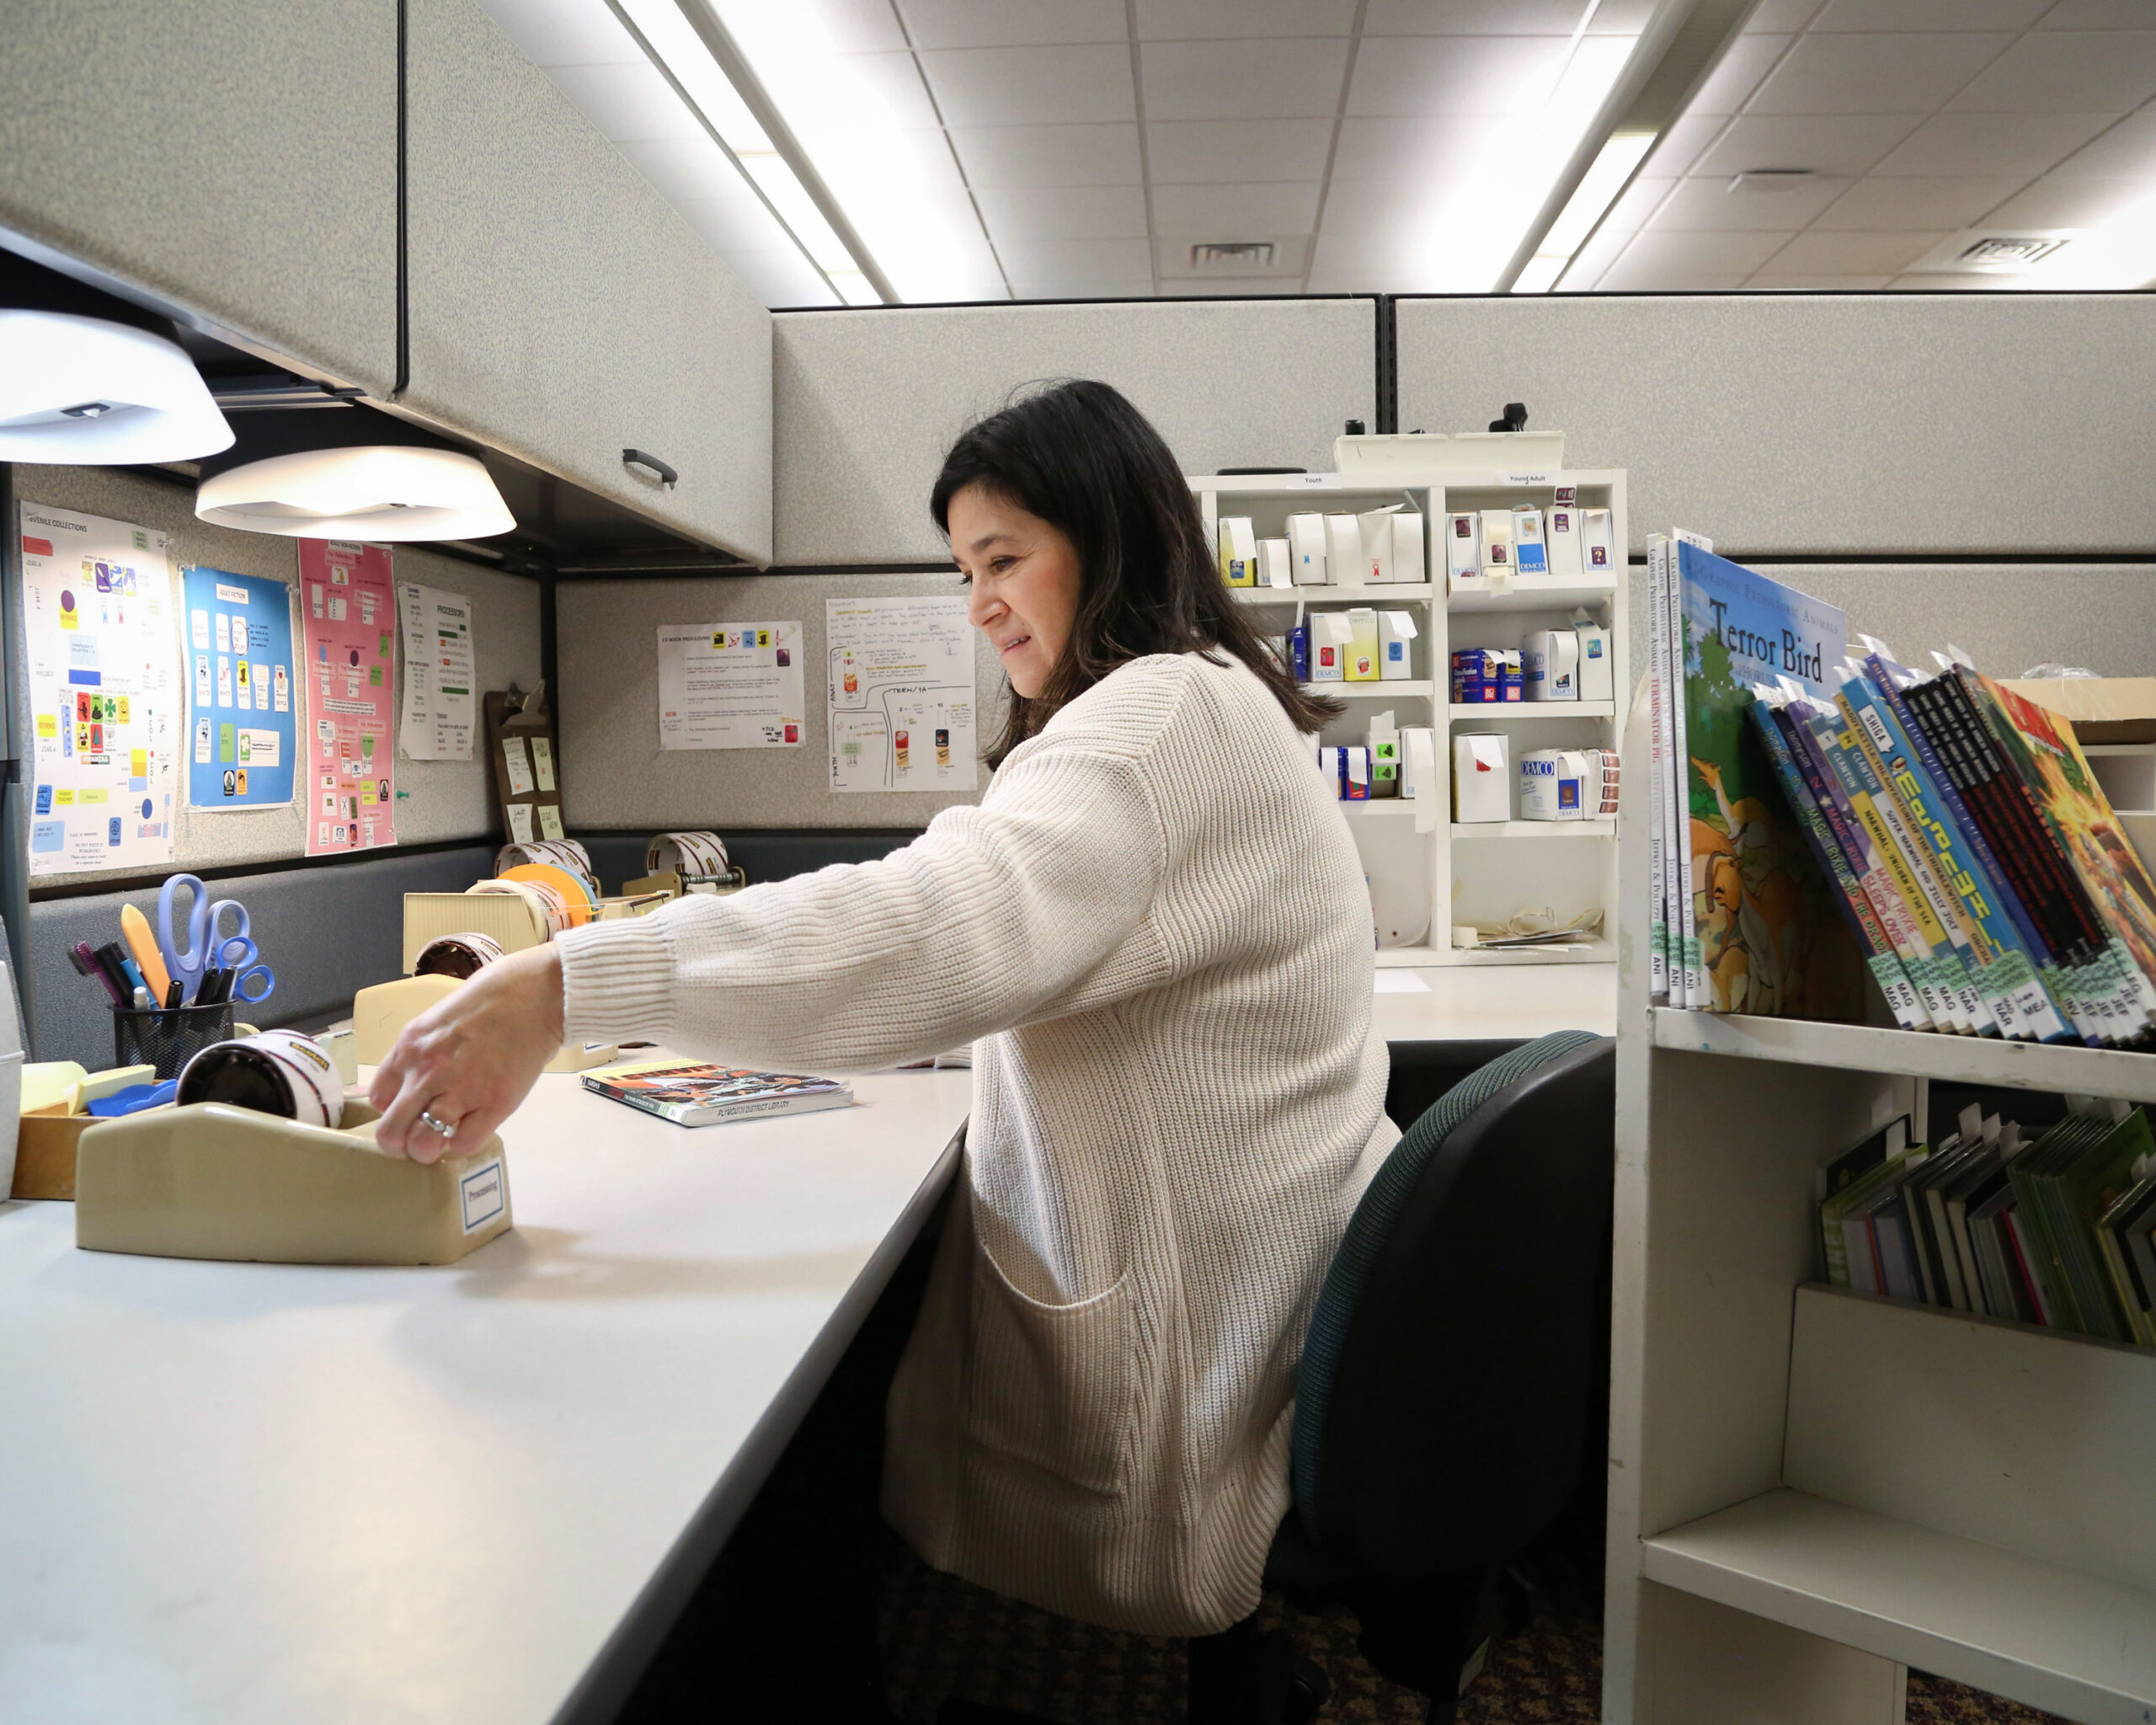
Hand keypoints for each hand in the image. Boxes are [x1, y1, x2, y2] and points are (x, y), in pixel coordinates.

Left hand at [370, 944, 565, 1162]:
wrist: (536, 994)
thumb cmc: (491, 998)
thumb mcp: (437, 1019)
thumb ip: (421, 1052)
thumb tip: (416, 1081)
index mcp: (410, 1048)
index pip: (379, 1099)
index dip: (392, 1110)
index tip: (408, 1109)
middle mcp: (427, 1073)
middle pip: (391, 1132)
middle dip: (401, 1143)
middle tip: (416, 1139)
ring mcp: (461, 1090)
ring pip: (423, 1145)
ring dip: (429, 1150)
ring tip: (441, 1142)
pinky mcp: (495, 1103)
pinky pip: (465, 1143)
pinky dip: (465, 1143)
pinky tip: (472, 1127)